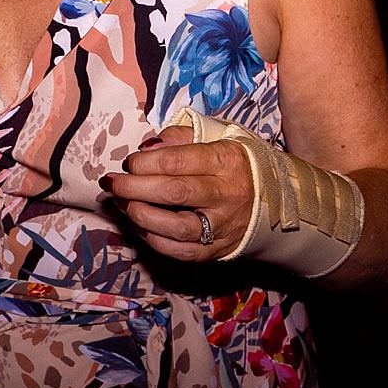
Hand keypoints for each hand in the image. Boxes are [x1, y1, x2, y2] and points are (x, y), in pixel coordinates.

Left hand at [101, 125, 255, 261]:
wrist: (274, 201)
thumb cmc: (235, 164)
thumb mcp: (219, 138)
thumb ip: (182, 136)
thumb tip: (147, 146)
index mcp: (226, 160)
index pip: (178, 161)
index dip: (145, 162)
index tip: (129, 162)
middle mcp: (227, 194)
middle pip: (174, 192)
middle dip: (134, 187)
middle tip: (112, 183)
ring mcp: (223, 226)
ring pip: (177, 226)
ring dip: (141, 215)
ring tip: (123, 204)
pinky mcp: (217, 250)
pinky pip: (180, 251)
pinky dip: (154, 239)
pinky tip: (140, 225)